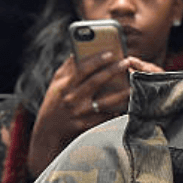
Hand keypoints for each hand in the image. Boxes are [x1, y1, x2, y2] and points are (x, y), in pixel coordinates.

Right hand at [28, 53, 161, 176]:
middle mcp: (71, 98)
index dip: (96, 60)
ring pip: (105, 101)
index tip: (111, 53)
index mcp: (64, 85)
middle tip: (127, 62)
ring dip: (121, 93)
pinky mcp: (87, 125)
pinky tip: (129, 104)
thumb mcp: (57, 84)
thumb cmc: (55, 101)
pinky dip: (117, 110)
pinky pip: (106, 116)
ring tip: (134, 85)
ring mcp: (80, 112)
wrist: (48, 130)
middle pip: (95, 82)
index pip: (81, 69)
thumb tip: (80, 52)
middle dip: (112, 70)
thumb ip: (68, 68)